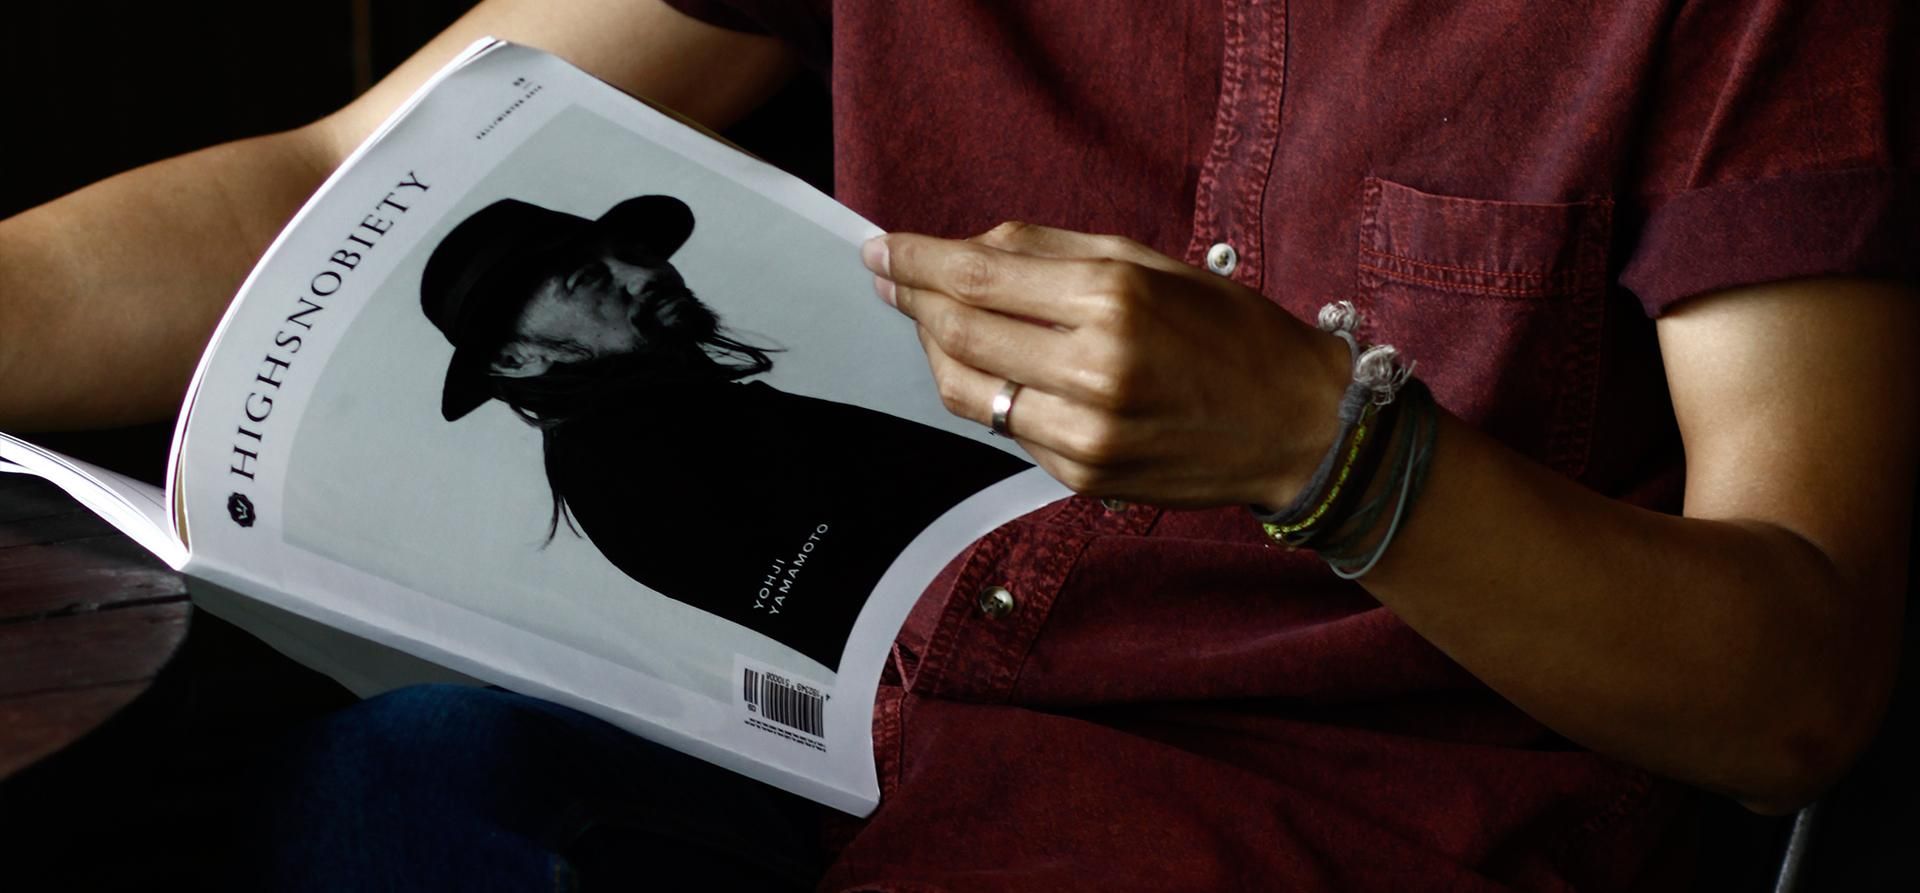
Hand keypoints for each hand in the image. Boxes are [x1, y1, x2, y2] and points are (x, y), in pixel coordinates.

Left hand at [862, 222, 1352, 508]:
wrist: (1296, 426)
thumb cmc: (1229, 332)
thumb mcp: (1149, 262)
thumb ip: (1050, 252)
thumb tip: (964, 248)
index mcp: (1114, 300)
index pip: (977, 278)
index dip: (916, 262)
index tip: (881, 250)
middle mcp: (1094, 370)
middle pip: (957, 332)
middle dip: (912, 301)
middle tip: (891, 279)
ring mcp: (1084, 433)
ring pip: (965, 389)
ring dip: (936, 350)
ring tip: (934, 320)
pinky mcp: (1081, 476)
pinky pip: (1003, 426)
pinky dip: (985, 391)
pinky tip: (993, 366)